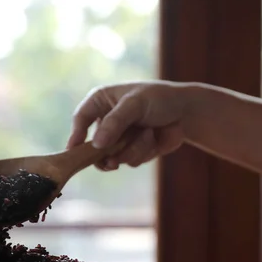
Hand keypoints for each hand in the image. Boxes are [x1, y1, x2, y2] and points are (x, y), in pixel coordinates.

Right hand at [68, 81, 189, 170]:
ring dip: (132, 149)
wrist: (187, 113)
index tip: (74, 151)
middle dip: (105, 154)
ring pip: (113, 157)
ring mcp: (118, 139)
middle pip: (92, 146)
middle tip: (112, 162)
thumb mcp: (135, 104)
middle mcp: (106, 121)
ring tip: (147, 134)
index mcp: (101, 102)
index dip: (76, 135)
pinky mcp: (131, 151)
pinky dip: (143, 152)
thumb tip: (96, 144)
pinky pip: (130, 161)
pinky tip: (153, 139)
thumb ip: (115, 122)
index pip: (81, 119)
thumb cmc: (159, 99)